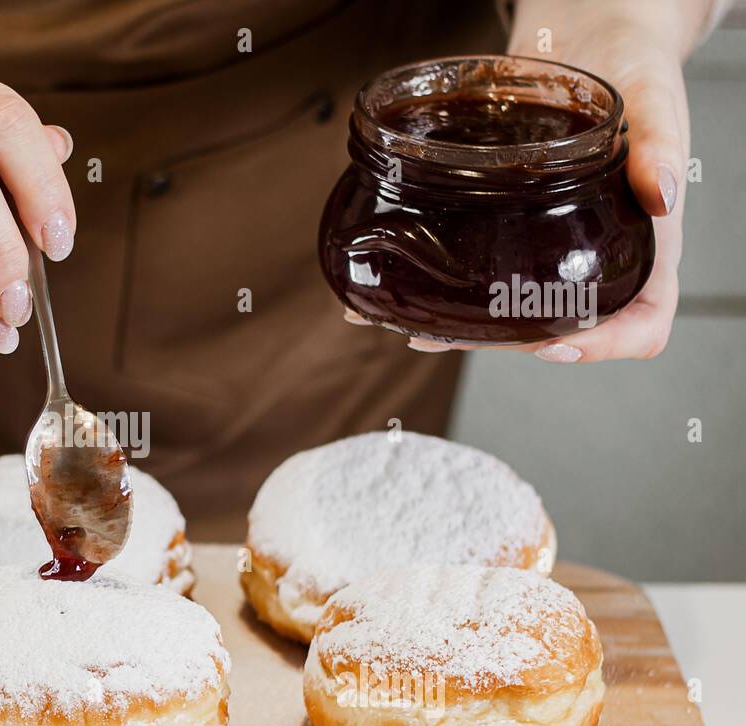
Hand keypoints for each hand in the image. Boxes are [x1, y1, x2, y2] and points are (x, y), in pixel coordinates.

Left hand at [349, 0, 711, 362]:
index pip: (641, 324)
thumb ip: (661, 146)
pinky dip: (444, 290)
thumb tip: (664, 191)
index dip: (603, 345)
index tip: (553, 344)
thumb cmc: (635, 73)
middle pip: (560, 328)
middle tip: (446, 336)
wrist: (592, 41)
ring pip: (515, 313)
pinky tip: (401, 292)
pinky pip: (485, 275)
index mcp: (644, 247)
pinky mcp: (514, 233)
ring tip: (413, 328)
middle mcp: (597, 260)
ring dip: (465, 328)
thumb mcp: (655, 102)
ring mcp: (554, 253)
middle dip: (503, 342)